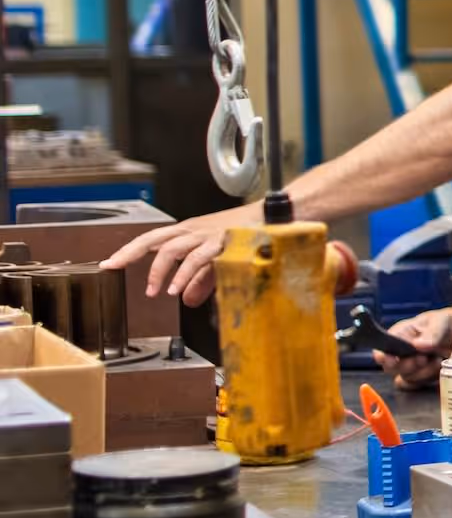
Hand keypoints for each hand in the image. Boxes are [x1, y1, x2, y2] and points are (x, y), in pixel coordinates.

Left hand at [100, 202, 264, 307]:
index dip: (128, 251)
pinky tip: (177, 289)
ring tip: (154, 292)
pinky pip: (196, 260)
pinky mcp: (220, 242)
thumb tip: (187, 300)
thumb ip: (201, 280)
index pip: (151, 239)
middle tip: (113, 267)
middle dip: (129, 253)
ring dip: (159, 272)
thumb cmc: (249, 235)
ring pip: (171, 250)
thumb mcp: (219, 261)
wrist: (277, 218)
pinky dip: (184, 276)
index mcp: (189, 231)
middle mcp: (192, 229)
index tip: (108, 263)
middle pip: (153, 239)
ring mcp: (205, 234)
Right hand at [383, 310, 451, 390]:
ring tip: (436, 360)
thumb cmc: (450, 323)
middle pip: (390, 368)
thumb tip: (418, 345)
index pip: (382, 348)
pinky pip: (415, 385)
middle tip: (422, 358)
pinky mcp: (423, 376)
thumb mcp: (443, 321)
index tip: (392, 360)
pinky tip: (437, 370)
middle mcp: (402, 351)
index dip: (383, 356)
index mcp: (401, 334)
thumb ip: (432, 332)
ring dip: (421, 373)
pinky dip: (425, 380)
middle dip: (407, 365)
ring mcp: (412, 365)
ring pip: (404, 378)